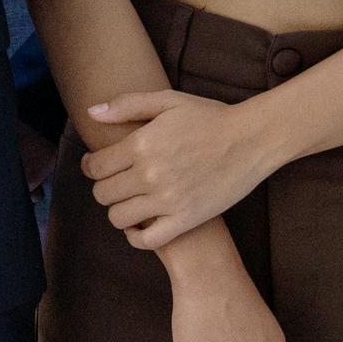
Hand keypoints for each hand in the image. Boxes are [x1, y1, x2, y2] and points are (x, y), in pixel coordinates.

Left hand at [78, 87, 284, 252]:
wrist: (252, 140)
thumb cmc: (210, 117)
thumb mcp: (168, 101)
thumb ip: (127, 105)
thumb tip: (91, 113)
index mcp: (141, 144)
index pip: (96, 167)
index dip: (91, 167)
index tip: (96, 166)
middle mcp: (150, 174)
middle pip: (103, 193)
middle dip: (104, 187)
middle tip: (116, 182)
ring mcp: (168, 200)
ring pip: (118, 218)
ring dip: (118, 210)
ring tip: (128, 201)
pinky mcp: (186, 219)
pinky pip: (146, 240)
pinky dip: (135, 236)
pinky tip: (138, 224)